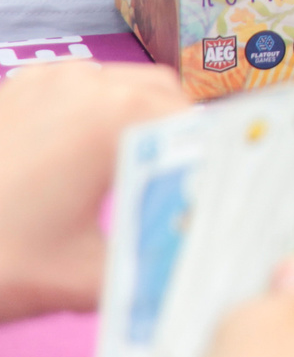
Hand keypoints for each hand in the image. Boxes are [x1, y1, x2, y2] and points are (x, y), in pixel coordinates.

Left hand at [0, 60, 191, 320]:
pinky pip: (83, 87)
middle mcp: (87, 84)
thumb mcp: (87, 276)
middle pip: (167, 96)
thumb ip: (156, 266)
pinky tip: (82, 163)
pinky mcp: (19, 89)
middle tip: (174, 189)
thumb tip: (202, 264)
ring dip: (139, 122)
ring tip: (130, 176)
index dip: (212, 159)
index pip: (197, 125)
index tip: (211, 193)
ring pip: (125, 85)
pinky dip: (97, 115)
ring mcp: (49, 80)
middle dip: (177, 138)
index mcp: (114, 118)